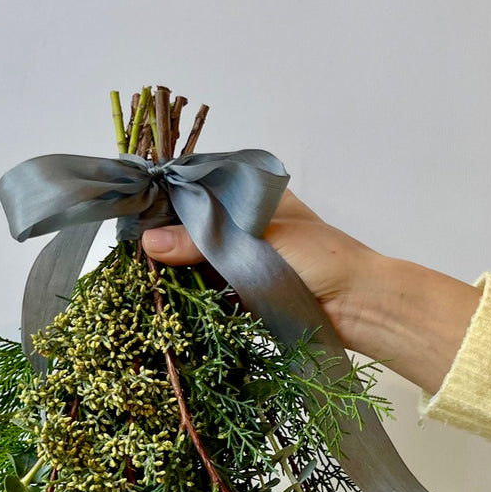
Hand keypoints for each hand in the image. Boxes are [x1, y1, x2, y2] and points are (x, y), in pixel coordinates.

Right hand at [142, 189, 479, 395]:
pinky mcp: (241, 286)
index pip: (195, 184)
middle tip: (131, 248)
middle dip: (161, 233)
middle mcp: (242, 219)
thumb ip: (203, 241)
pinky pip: (204, 283)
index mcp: (250, 193)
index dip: (163, 196)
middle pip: (188, 220)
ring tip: (139, 271)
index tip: (133, 210)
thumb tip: (149, 242)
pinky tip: (162, 291)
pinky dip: (186, 288)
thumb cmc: (321, 260)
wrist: (359, 307)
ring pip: (193, 252)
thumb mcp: (257, 241)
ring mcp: (241, 252)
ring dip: (170, 264)